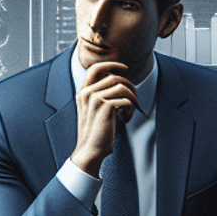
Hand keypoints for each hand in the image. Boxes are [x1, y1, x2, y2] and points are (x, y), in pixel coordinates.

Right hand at [70, 61, 138, 175]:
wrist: (89, 151)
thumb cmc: (94, 133)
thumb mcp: (92, 110)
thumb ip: (100, 96)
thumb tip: (118, 84)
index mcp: (83, 92)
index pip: (96, 68)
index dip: (112, 64)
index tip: (124, 68)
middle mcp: (87, 93)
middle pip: (114, 76)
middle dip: (129, 86)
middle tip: (134, 98)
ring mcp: (96, 99)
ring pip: (123, 87)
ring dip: (132, 98)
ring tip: (129, 111)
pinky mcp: (106, 107)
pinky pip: (127, 100)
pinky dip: (131, 110)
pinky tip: (125, 119)